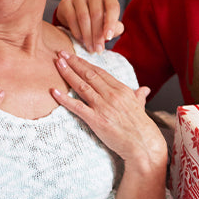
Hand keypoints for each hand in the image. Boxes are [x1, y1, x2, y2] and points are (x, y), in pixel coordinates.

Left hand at [50, 51, 164, 171]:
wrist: (143, 144)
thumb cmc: (142, 127)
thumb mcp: (140, 106)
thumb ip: (138, 96)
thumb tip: (144, 89)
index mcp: (121, 89)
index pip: (99, 72)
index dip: (85, 63)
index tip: (74, 56)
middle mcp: (111, 95)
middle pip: (88, 75)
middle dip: (73, 63)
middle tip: (61, 53)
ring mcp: (103, 106)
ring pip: (81, 86)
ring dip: (68, 73)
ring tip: (57, 64)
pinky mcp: (96, 120)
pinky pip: (77, 107)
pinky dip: (65, 99)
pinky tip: (54, 92)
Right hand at [52, 0, 123, 51]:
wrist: (78, 18)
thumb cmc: (99, 22)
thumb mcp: (109, 25)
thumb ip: (115, 28)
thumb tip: (110, 33)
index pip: (112, 7)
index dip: (110, 23)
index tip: (108, 38)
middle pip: (97, 14)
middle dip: (97, 35)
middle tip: (98, 49)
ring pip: (83, 16)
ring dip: (87, 35)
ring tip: (90, 48)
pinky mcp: (66, 2)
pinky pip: (71, 18)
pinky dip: (77, 31)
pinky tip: (81, 41)